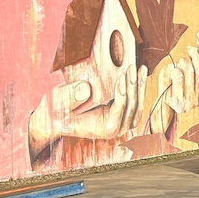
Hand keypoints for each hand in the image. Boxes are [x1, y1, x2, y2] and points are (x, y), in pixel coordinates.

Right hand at [28, 64, 147, 158]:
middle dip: (133, 85)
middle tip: (131, 67)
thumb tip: (85, 89)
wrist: (59, 117)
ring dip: (139, 85)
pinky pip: (135, 100)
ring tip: (139, 68)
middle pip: (133, 106)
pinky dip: (137, 86)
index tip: (121, 77)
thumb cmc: (58, 111)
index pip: (119, 110)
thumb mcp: (59, 103)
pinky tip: (139, 72)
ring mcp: (123, 122)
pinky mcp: (123, 113)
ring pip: (138, 104)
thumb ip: (70, 97)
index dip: (122, 94)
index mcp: (107, 130)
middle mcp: (119, 128)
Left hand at [150, 33, 198, 135]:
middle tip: (188, 48)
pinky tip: (172, 69)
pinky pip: (177, 78)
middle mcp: (198, 98)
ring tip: (180, 62)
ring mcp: (188, 101)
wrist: (163, 124)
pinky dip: (175, 70)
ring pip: (190, 71)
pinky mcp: (176, 103)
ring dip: (184, 62)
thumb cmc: (175, 102)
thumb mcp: (188, 88)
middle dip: (195, 54)